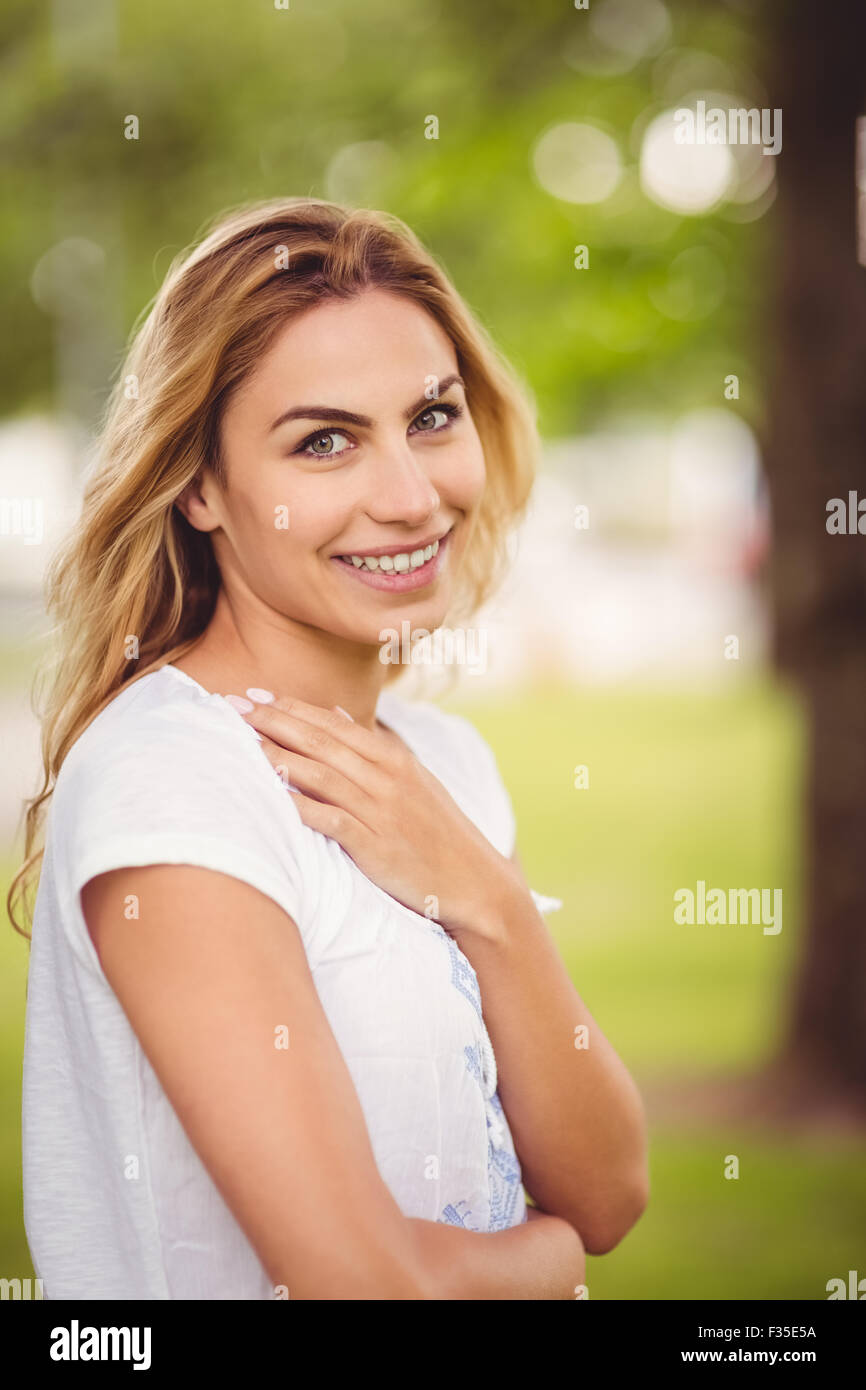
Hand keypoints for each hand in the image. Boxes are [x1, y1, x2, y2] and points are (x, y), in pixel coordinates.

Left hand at [238, 694, 519, 936]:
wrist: (476, 883)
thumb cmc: (439, 833)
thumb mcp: (413, 781)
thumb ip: (372, 747)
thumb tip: (336, 713)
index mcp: (394, 758)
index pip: (333, 723)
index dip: (291, 707)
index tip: (253, 695)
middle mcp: (386, 777)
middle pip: (320, 741)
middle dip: (272, 721)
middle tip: (230, 706)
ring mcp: (380, 810)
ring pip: (319, 773)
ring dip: (276, 755)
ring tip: (239, 741)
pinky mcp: (374, 845)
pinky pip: (329, 819)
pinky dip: (298, 804)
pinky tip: (269, 794)